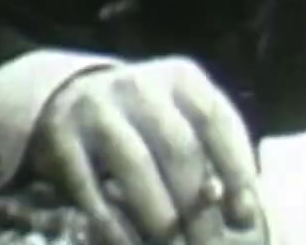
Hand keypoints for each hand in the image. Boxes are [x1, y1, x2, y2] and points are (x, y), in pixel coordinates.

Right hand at [28, 57, 264, 244]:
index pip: (217, 121)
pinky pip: (93, 190)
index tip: (244, 215)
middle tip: (208, 243)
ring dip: (160, 215)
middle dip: (197, 205)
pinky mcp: (61, 141)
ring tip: (174, 244)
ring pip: (136, 166)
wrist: (69, 98)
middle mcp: (139, 86)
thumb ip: (210, 152)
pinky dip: (116, 226)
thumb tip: (237, 210)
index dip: (235, 170)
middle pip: (178, 148)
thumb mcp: (182, 118)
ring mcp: (96, 110)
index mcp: (181, 78)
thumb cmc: (147, 119)